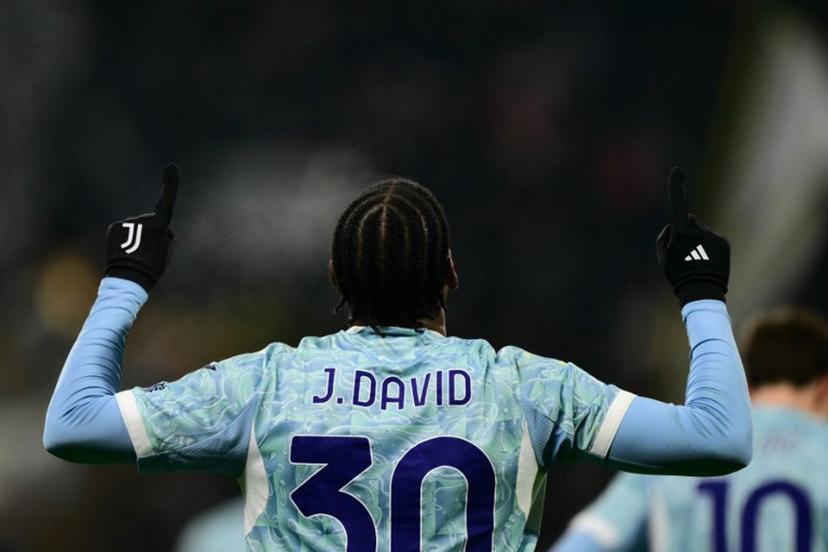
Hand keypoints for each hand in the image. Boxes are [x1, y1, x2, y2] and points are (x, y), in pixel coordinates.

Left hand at [104, 164, 179, 290]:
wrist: (127, 280)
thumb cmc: (152, 269)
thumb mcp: (167, 252)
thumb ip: (166, 236)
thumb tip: (161, 228)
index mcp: (158, 225)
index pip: (167, 202)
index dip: (170, 185)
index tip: (171, 167)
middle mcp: (141, 219)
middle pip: (152, 222)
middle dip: (152, 233)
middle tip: (150, 253)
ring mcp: (126, 223)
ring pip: (137, 227)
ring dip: (138, 238)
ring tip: (136, 255)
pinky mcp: (114, 227)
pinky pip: (125, 230)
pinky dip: (126, 238)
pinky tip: (125, 251)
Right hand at [656, 168, 729, 305]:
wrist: (702, 291)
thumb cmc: (678, 275)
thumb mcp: (662, 257)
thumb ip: (665, 237)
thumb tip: (674, 225)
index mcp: (681, 233)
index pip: (678, 205)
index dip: (677, 187)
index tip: (677, 172)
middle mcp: (698, 230)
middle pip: (689, 222)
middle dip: (686, 231)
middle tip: (684, 254)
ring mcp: (712, 236)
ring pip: (701, 231)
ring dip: (698, 241)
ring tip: (697, 261)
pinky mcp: (724, 242)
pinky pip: (713, 239)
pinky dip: (709, 247)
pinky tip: (707, 261)